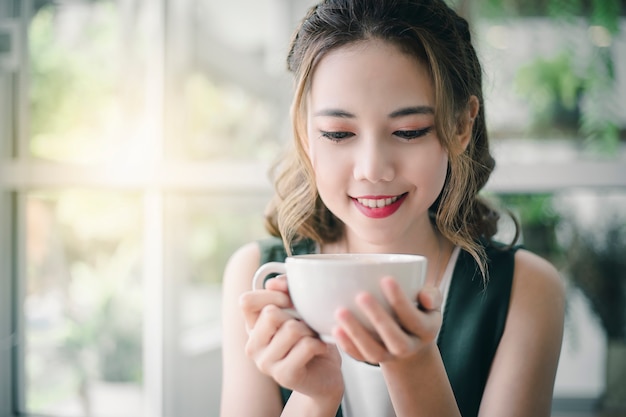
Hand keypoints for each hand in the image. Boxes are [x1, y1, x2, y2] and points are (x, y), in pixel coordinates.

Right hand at [239, 276, 343, 398]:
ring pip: (292, 329)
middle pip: (271, 313)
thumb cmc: (310, 338)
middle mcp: (253, 346)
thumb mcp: (298, 309)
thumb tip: (273, 283)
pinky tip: (320, 349)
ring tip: (312, 338)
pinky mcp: (283, 376)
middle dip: (296, 315)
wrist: (325, 374)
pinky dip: (319, 344)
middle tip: (306, 325)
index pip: (246, 301)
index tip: (290, 300)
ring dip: (310, 330)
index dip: (271, 295)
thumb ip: (285, 290)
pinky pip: (306, 346)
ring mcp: (265, 363)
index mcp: (252, 327)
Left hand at [332, 277, 442, 363]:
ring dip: (356, 333)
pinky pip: (359, 357)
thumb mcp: (431, 303)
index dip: (400, 300)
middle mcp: (409, 347)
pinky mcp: (373, 360)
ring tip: (340, 311)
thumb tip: (424, 296)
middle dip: (378, 318)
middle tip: (361, 296)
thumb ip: (432, 295)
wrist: (411, 341)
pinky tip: (335, 329)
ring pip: (374, 352)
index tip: (386, 279)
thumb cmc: (419, 311)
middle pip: (395, 340)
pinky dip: (347, 345)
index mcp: (426, 330)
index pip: (413, 317)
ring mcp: (390, 357)